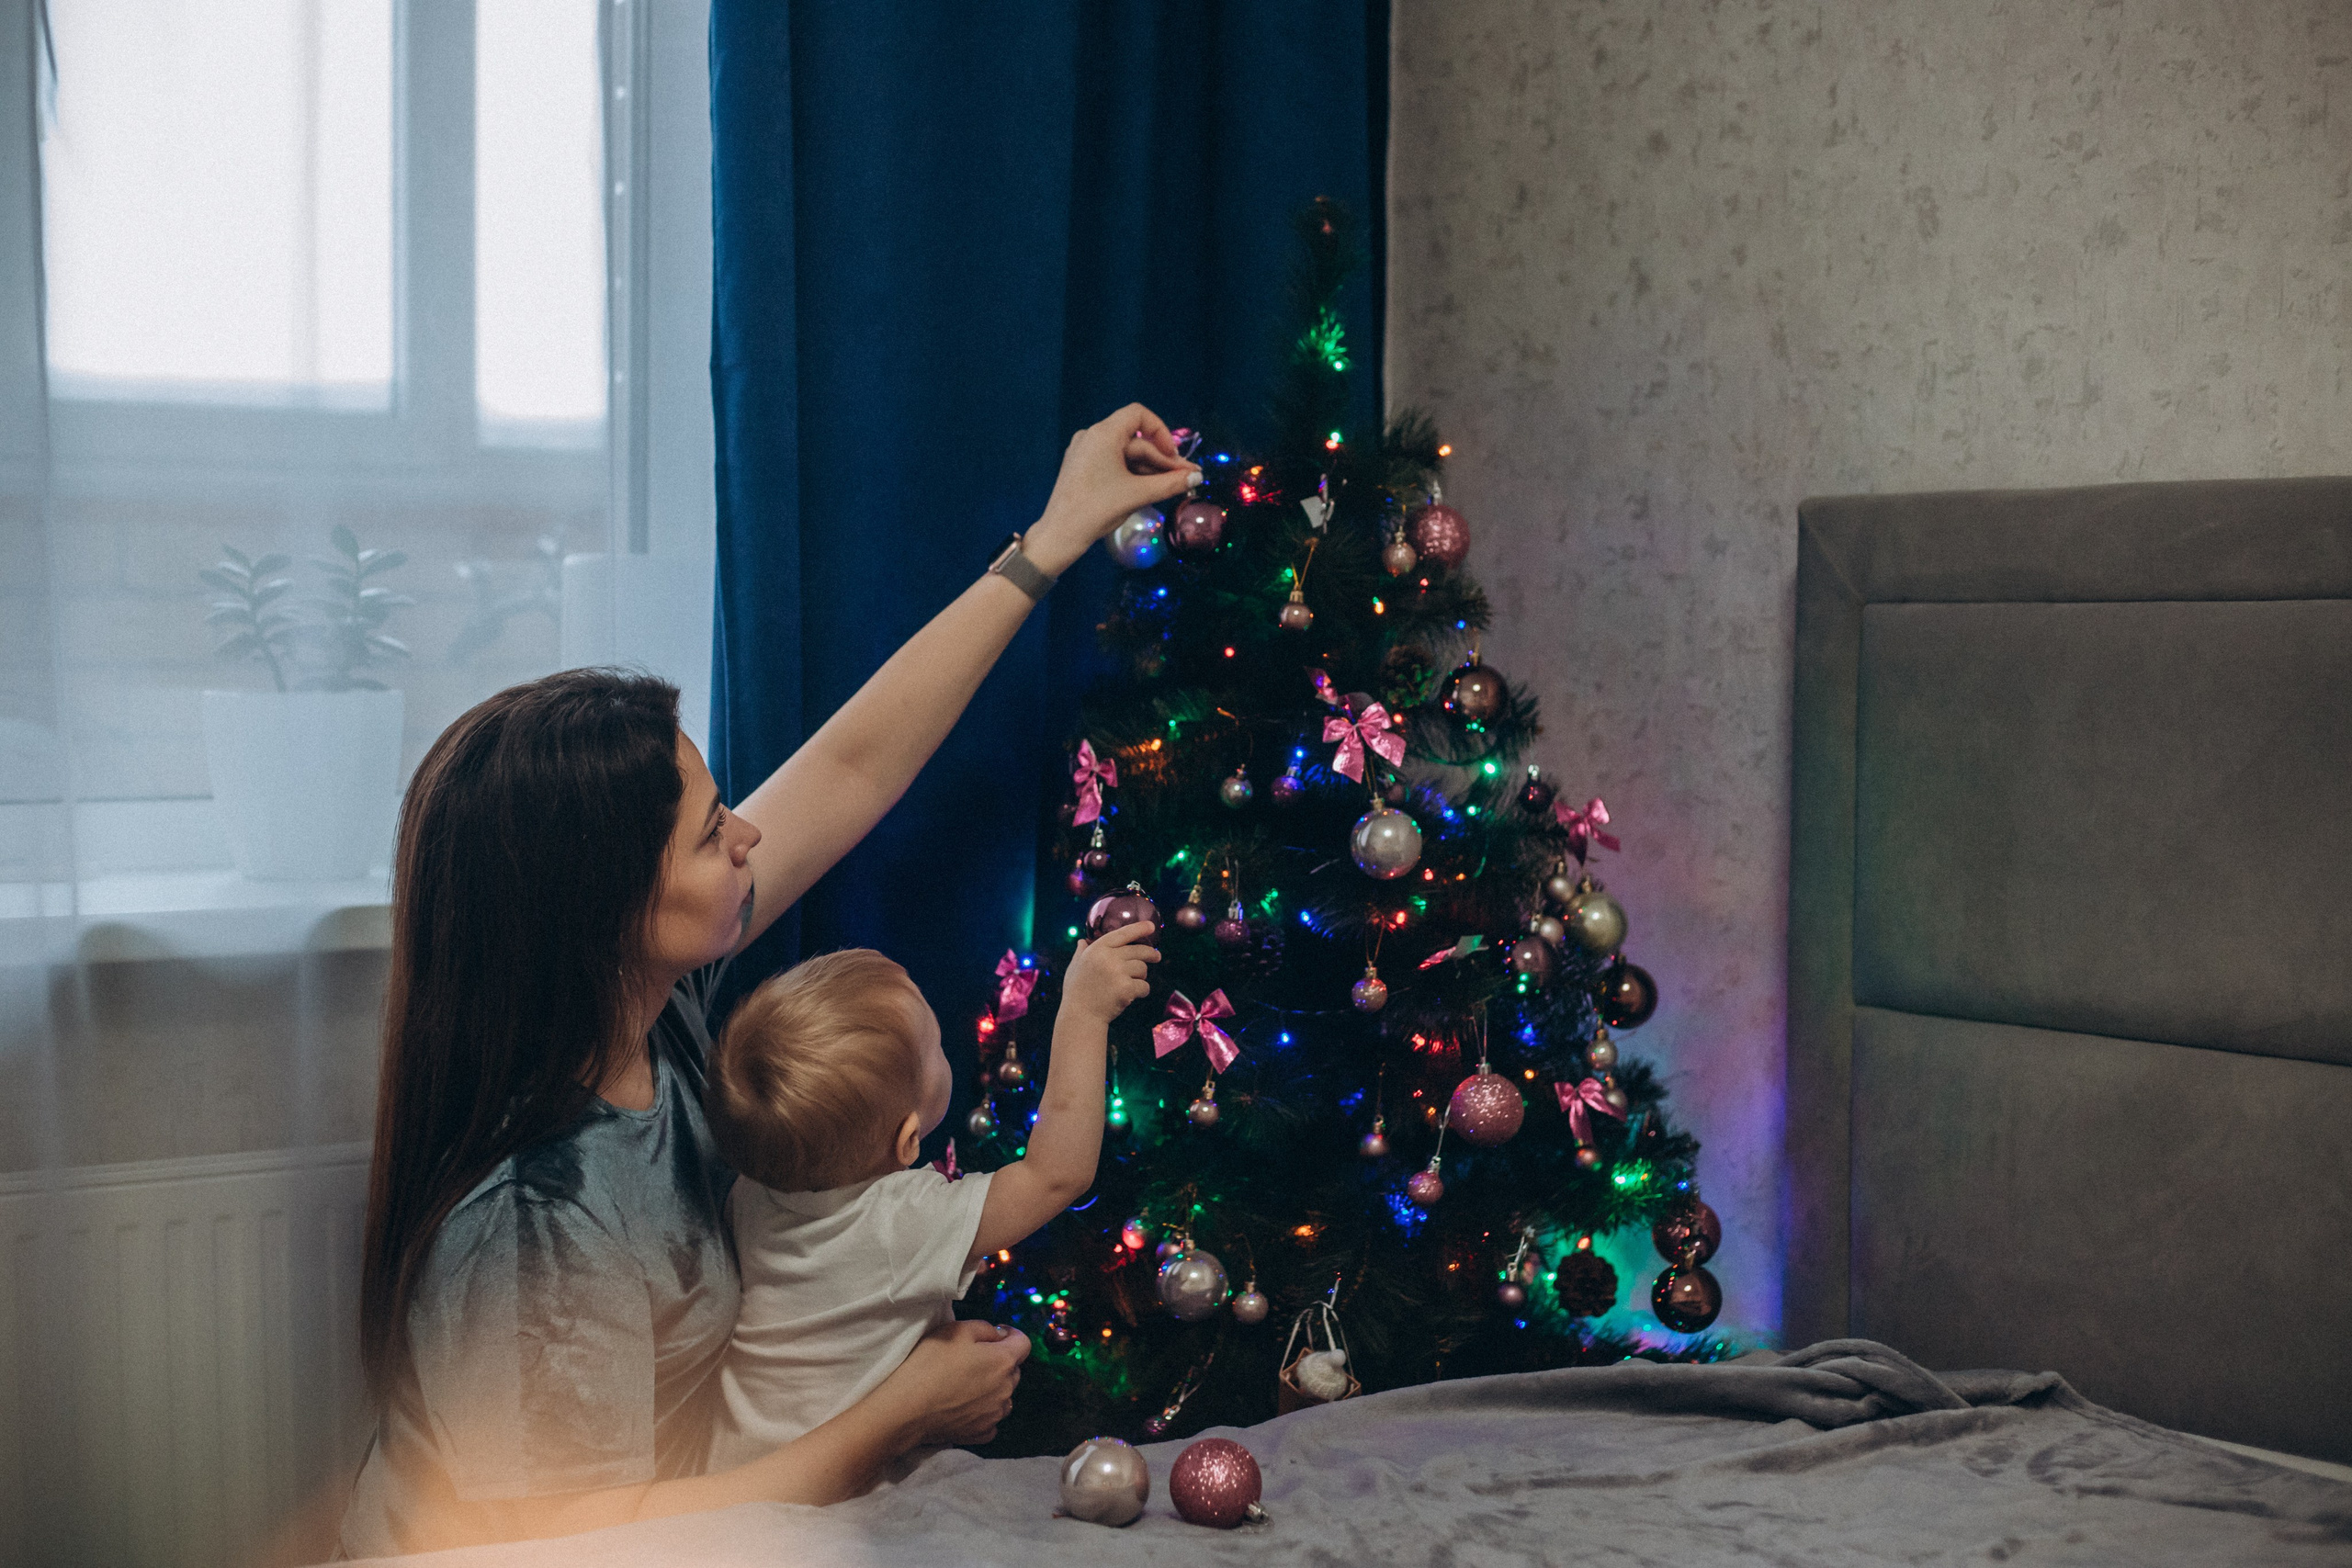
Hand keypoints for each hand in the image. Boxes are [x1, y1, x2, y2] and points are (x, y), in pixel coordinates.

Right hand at [898, 1320, 1030, 1446]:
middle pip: (1013, 1370)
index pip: (1023, 1343)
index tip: (996, 1334)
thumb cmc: (930, 1363)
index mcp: (1003, 1361)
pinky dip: (984, 1412)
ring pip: (1004, 1396)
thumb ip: (985, 1328)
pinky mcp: (981, 1433)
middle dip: (1000, 1361)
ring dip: (994, 1388)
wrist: (906, 1408)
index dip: (1011, 1335)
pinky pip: (991, 1420)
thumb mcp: (956, 1330)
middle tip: (974, 1359)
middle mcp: (1006, 1389)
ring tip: (969, 1385)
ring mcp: (995, 1414)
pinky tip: (966, 1407)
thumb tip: (999, 1336)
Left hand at [1023, 403, 1197, 574]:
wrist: (1060, 535)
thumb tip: (1198, 477)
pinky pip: (1114, 463)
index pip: (1138, 415)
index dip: (1161, 431)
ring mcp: (1086, 452)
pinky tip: (1150, 488)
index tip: (1173, 456)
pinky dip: (1133, 473)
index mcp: (1102, 434)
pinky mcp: (1083, 468)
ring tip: (1172, 486)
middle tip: (1186, 478)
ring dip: (1150, 469)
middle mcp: (1092, 436)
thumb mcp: (1138, 494)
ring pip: (1126, 454)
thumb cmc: (1098, 509)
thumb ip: (1170, 483)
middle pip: (1136, 440)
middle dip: (1162, 459)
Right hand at [1062, 921, 1157, 1025]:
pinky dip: (1141, 991)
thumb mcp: (1075, 967)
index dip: (1139, 928)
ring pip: (1143, 969)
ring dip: (1140, 976)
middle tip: (1156, 957)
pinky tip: (1131, 996)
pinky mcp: (1126, 989)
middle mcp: (1109, 958)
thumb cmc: (1077, 992)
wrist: (1081, 1016)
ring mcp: (1118, 973)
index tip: (1151, 926)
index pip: (1123, 933)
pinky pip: (1144, 986)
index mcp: (1097, 949)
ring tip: (1129, 984)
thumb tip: (1082, 941)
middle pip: (1139, 951)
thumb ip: (1081, 952)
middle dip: (1151, 954)